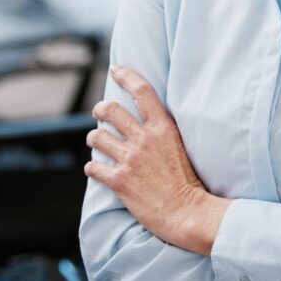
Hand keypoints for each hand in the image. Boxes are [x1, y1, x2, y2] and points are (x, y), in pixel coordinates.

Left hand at [85, 65, 229, 255]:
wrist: (187, 211)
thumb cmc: (188, 181)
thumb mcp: (179, 146)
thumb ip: (162, 131)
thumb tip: (147, 121)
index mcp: (163, 128)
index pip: (142, 91)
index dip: (126, 75)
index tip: (116, 69)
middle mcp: (144, 139)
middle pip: (111, 110)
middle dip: (100, 108)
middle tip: (100, 110)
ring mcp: (130, 159)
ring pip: (97, 136)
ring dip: (94, 137)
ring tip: (97, 140)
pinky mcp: (119, 180)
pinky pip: (94, 166)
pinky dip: (92, 167)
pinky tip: (96, 169)